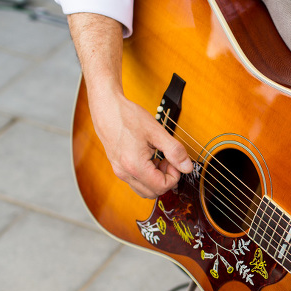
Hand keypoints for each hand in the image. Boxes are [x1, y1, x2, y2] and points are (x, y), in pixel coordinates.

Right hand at [67, 12, 192, 197]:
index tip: (180, 161)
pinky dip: (146, 171)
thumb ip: (175, 148)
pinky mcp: (115, 163)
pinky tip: (150, 153)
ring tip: (161, 155)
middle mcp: (123, 172)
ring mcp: (117, 169)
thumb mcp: (156, 128)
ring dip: (156, 175)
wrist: (101, 99)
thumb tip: (189, 165)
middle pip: (152, 191)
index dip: (177, 176)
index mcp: (134, 165)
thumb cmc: (126, 112)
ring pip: (142, 187)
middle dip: (167, 178)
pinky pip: (134, 177)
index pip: (162, 186)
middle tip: (173, 159)